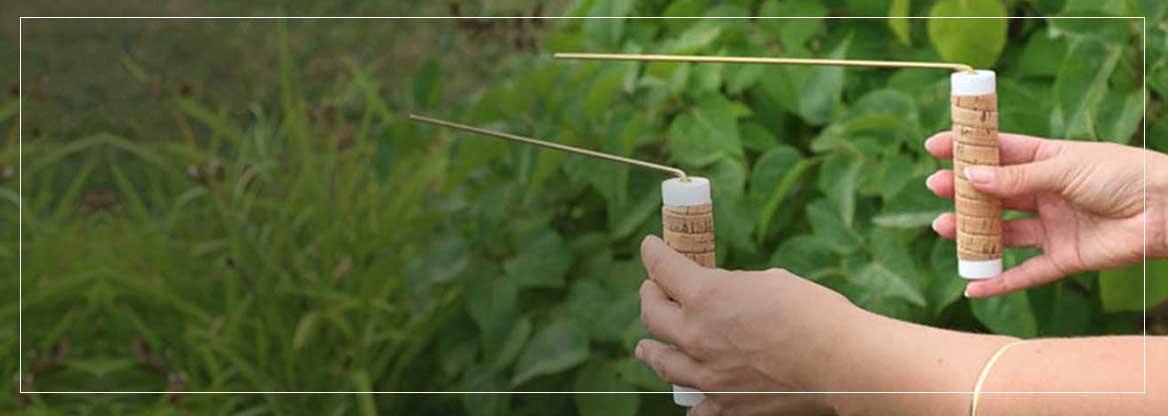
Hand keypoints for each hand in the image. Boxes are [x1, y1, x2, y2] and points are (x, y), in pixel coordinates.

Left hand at [633, 235, 848, 414]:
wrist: (841, 364)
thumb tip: (719, 295)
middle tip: (653, 291)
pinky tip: (692, 391)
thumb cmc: (814, 314)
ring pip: (661, 361)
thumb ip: (732, 288)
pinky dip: (692, 399)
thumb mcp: (766, 282)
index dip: (652, 253)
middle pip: (651, 314)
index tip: (650, 248)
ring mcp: (707, 375)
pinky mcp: (725, 405)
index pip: (662, 267)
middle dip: (649, 296)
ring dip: (651, 349)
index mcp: (705, 296)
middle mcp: (696, 335)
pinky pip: (695, 407)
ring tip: (646, 347)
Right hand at [924, 132, 1167, 296]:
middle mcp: (1046, 193)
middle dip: (963, 192)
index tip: (935, 147)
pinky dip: (1000, 281)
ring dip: (973, 232)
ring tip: (944, 227)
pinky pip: (1027, 272)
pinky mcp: (1065, 257)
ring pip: (1004, 232)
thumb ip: (1018, 179)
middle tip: (936, 188)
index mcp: (1049, 160)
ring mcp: (1054, 226)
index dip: (967, 150)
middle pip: (995, 194)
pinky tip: (973, 284)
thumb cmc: (1123, 175)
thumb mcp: (1066, 168)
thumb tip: (972, 178)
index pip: (999, 153)